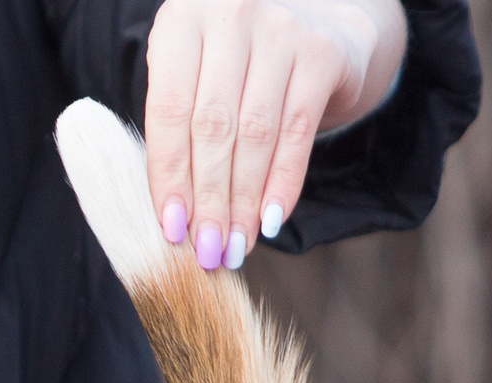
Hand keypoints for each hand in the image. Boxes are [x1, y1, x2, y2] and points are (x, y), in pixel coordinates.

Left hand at [142, 0, 405, 269]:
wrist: (314, 25)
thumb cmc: (232, 66)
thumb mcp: (193, 78)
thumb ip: (177, 130)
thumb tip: (172, 219)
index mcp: (181, 22)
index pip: (170, 111)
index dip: (169, 175)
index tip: (171, 229)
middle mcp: (231, 16)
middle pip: (214, 126)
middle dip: (208, 198)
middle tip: (206, 251)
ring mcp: (281, 30)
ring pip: (256, 134)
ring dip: (244, 201)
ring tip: (234, 246)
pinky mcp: (321, 54)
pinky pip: (297, 133)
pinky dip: (282, 184)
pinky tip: (269, 221)